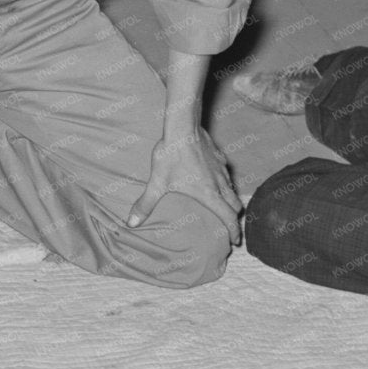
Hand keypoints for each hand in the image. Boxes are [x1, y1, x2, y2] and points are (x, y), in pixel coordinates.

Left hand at [129, 128, 242, 242]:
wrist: (182, 127)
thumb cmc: (171, 155)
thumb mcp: (157, 182)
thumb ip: (146, 204)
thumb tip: (131, 223)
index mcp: (209, 194)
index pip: (229, 218)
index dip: (234, 231)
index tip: (235, 241)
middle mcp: (220, 183)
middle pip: (236, 205)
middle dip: (234, 217)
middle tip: (229, 225)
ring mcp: (222, 170)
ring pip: (233, 190)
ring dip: (230, 200)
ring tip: (222, 206)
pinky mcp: (219, 158)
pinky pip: (227, 174)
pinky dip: (225, 183)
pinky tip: (214, 180)